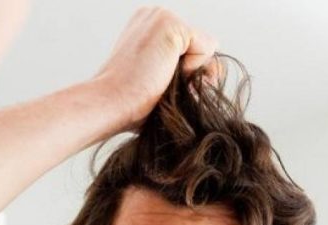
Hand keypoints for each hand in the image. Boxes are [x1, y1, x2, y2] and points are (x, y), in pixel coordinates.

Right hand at [94, 7, 218, 129]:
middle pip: (201, 48)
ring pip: (206, 50)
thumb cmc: (129, 105)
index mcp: (147, 28)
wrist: (111, 104)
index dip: (181, 74)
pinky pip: (208, 50)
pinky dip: (191, 70)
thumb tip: (216, 71)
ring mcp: (162, 17)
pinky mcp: (171, 24)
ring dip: (189, 74)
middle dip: (188, 72)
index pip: (190, 49)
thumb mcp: (160, 85)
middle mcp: (154, 16)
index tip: (150, 83)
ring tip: (157, 81)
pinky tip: (161, 75)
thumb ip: (184, 73)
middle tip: (154, 84)